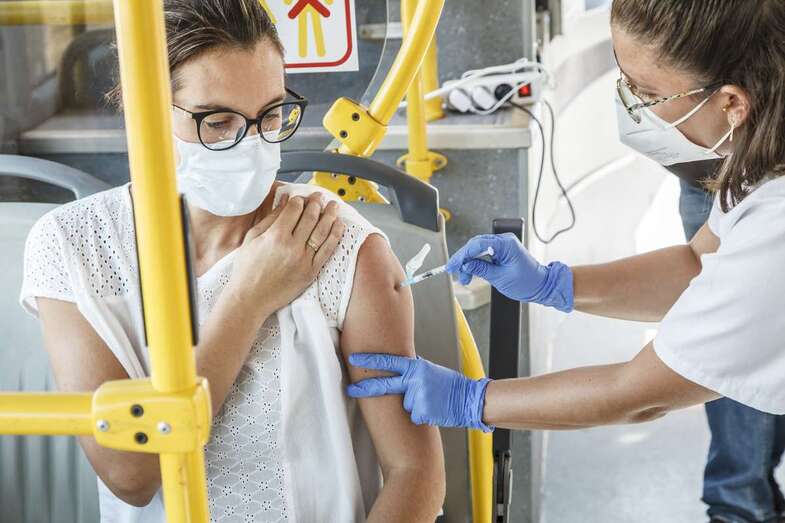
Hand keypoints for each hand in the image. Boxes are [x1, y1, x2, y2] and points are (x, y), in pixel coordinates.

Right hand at [229, 193, 344, 318]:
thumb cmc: (247, 269)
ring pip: (322, 232)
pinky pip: (328, 250)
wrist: (251, 298)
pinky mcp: (311, 272)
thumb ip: (271, 217)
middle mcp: (292, 246)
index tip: (302, 197)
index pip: (294, 210)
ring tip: (334, 206)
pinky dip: (335, 236)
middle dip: (317, 203)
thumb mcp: (253, 238)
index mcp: (275, 236)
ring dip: (330, 216)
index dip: (299, 200)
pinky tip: (339, 225)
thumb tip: (284, 199)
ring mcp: (304, 260)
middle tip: (320, 197)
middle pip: (310, 218)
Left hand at [346, 353, 492, 431]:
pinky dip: (421, 416)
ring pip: (403, 405)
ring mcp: (417, 396)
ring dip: (413, 406)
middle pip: (384, 385)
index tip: (354, 359)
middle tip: (350, 390)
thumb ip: (413, 369)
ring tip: (430, 402)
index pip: (388, 362)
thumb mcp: (430, 370)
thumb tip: (397, 364)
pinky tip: (433, 411)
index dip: (369, 361)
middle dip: (365, 388)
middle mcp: (414, 380)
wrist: (470, 399)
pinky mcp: (421, 412)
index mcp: (416, 367)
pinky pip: (413, 416)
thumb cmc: (451, 385)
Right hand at [445, 233, 573, 311]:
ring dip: (469, 262)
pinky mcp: (503, 251)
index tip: (452, 266)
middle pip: (475, 245)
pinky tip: (471, 271)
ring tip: (465, 278)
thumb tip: (466, 265)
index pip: (477, 245)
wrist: (542, 286)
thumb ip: (481, 269)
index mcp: (506, 244)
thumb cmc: (527, 283)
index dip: (462, 256)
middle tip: (456, 273)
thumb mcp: (500, 278)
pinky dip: (476, 262)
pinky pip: (484, 252)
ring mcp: (504, 245)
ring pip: (478, 249)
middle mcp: (504, 241)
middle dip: (464, 260)